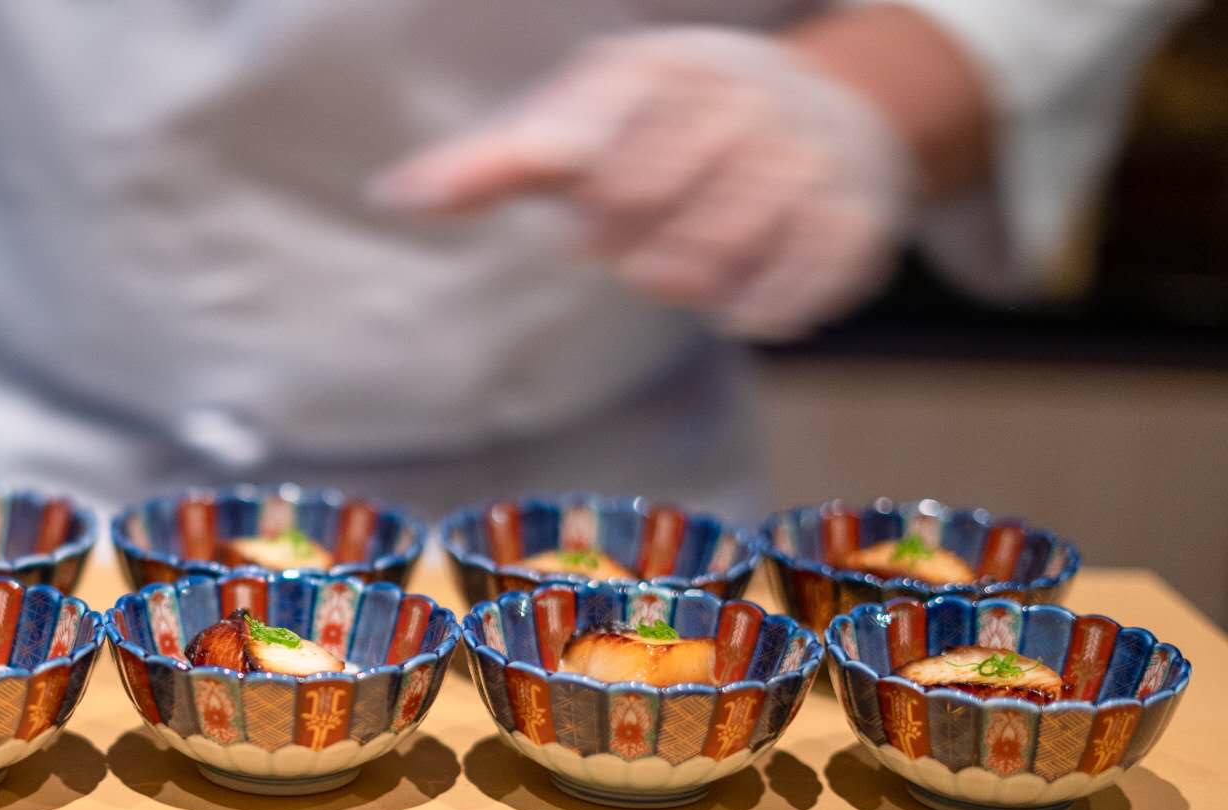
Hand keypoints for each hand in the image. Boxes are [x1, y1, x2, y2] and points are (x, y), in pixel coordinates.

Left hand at [371, 28, 912, 340]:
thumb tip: (392, 196)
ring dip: (672, 275)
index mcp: (669, 68)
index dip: (574, 176)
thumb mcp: (591, 113)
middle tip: (640, 217)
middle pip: (632, 216)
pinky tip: (738, 278)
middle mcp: (744, 105)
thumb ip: (494, 160)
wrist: (835, 109)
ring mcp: (804, 167)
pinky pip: (768, 308)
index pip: (585, 147)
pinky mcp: (850, 231)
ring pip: (693, 269)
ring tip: (682, 242)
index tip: (579, 178)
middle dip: (620, 235)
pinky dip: (741, 309)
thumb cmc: (677, 122)